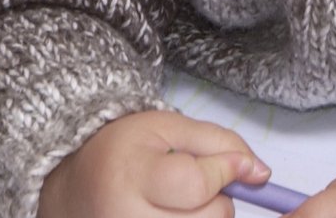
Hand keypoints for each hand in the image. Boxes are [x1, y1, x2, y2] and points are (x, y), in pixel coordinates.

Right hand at [37, 109, 269, 217]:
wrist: (74, 185)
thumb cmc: (125, 150)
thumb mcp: (170, 126)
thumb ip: (221, 143)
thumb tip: (261, 173)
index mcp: (132, 175)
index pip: (196, 184)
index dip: (225, 171)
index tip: (235, 162)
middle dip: (218, 199)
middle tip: (196, 184)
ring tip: (183, 204)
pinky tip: (179, 216)